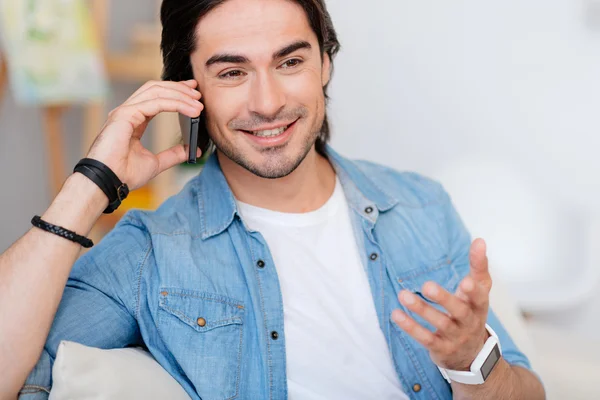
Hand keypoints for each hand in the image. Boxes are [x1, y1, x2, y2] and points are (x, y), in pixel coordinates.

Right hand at [85, 79, 203, 190]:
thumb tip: (192, 150)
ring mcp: (124, 111)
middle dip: (179, 88)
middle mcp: (127, 112)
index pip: (155, 98)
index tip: (193, 94)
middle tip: (198, 92)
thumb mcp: (155, 163)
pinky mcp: (125, 115)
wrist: (108, 183)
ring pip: (156, 92)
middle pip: (155, 89)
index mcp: (132, 120)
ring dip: (180, 94)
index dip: (175, 92)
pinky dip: (175, 103)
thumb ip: (173, 154)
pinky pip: (155, 103)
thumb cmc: (123, 175)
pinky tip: (190, 110)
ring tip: (198, 102)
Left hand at [391, 238, 492, 370]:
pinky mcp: (440, 348)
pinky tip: (396, 314)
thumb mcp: (478, 292)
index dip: (474, 290)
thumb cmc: (471, 313)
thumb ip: (478, 267)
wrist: (470, 354)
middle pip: (459, 311)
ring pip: (439, 324)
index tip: (465, 280)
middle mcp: (469, 322)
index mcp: (479, 306)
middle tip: (427, 285)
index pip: (480, 296)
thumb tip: (479, 240)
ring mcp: (455, 337)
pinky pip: (425, 338)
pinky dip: (411, 327)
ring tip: (403, 295)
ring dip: (421, 309)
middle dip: (443, 298)